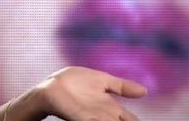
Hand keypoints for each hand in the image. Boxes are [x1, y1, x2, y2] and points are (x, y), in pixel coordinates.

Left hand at [25, 66, 146, 120]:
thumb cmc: (74, 82)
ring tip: (121, 120)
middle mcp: (104, 116)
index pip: (130, 119)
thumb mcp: (101, 80)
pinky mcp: (81, 119)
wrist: (51, 85)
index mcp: (111, 107)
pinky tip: (107, 120)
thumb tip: (145, 91)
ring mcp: (93, 118)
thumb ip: (121, 86)